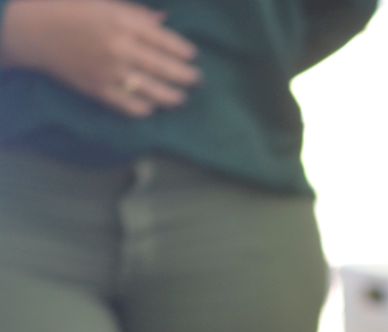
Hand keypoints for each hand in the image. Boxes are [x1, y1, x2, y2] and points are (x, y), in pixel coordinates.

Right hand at [0, 0, 198, 117]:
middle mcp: (120, 48)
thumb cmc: (72, 11)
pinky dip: (146, 109)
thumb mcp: (105, 3)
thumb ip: (137, 13)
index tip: (193, 56)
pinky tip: (152, 106)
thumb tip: (165, 20)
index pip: (165, 41)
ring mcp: (110, 72)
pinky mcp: (99, 91)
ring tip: (181, 97)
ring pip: (154, 92)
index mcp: (123, 23)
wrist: (35, 31)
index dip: (183, 51)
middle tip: (196, 79)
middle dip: (186, 76)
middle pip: (165, 68)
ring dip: (173, 97)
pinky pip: (131, 107)